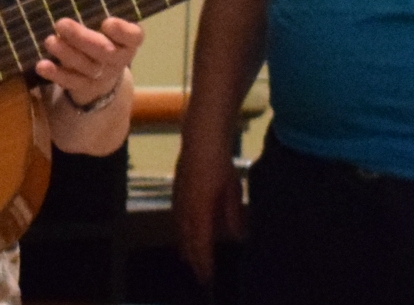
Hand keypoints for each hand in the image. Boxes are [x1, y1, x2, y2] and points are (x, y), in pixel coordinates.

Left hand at [34, 0, 143, 106]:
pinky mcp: (83, 87)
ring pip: (86, 67)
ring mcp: (101, 75)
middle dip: (83, 38)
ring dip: (66, 53)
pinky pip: (70, 83)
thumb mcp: (94, 8)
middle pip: (105, 51)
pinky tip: (41, 65)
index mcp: (127, 37)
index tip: (108, 21)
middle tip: (62, 23)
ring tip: (49, 40)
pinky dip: (55, 74)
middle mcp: (118, 57)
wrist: (99, 73)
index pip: (133, 36)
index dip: (123, 31)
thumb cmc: (97, 30)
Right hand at [173, 134, 245, 284]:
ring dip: (185, 244)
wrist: (201, 136)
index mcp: (199, 208)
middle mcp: (185, 206)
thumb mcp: (233, 189)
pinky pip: (178, 216)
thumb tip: (237, 236)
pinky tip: (185, 230)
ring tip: (189, 258)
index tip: (207, 276)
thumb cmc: (220, 162)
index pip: (200, 242)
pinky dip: (181, 229)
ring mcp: (178, 196)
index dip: (204, 261)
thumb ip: (233, 214)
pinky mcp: (177, 188)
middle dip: (193, 257)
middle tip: (199, 274)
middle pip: (187, 238)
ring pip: (180, 228)